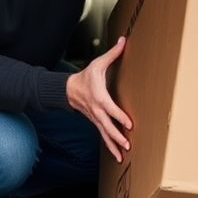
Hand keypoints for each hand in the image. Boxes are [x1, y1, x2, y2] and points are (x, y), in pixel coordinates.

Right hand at [65, 36, 131, 161]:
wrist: (68, 89)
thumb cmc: (86, 76)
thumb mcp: (98, 64)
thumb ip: (113, 54)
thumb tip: (124, 41)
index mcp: (99, 97)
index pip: (110, 109)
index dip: (119, 116)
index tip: (129, 124)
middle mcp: (97, 111)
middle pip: (107, 126)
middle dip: (117, 136)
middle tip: (127, 144)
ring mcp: (96, 118)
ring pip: (104, 134)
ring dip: (113, 146)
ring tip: (122, 156)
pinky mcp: (95, 122)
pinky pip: (103, 136)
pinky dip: (110, 146)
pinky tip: (117, 155)